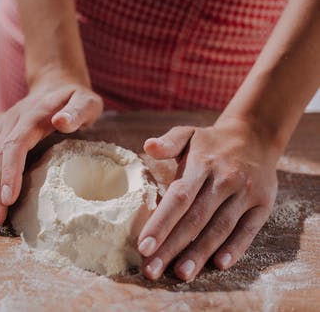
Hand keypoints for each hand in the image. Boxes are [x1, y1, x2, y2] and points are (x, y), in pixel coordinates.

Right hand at [0, 71, 102, 225]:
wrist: (55, 82)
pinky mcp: (0, 134)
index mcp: (32, 116)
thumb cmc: (75, 97)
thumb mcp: (86, 100)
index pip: (15, 145)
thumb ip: (78, 111)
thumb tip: (61, 122)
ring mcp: (3, 127)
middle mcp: (12, 122)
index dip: (10, 172)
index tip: (8, 198)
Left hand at [137, 118, 280, 280]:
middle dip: (172, 247)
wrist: (255, 136)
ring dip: (200, 253)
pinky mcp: (263, 205)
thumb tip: (148, 146)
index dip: (161, 223)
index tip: (143, 246)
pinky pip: (248, 230)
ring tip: (181, 273)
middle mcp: (224, 180)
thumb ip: (169, 141)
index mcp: (202, 164)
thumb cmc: (211, 143)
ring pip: (220, 228)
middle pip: (195, 219)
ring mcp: (245, 193)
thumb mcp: (188, 134)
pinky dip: (235, 248)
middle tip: (152, 270)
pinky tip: (219, 265)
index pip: (179, 197)